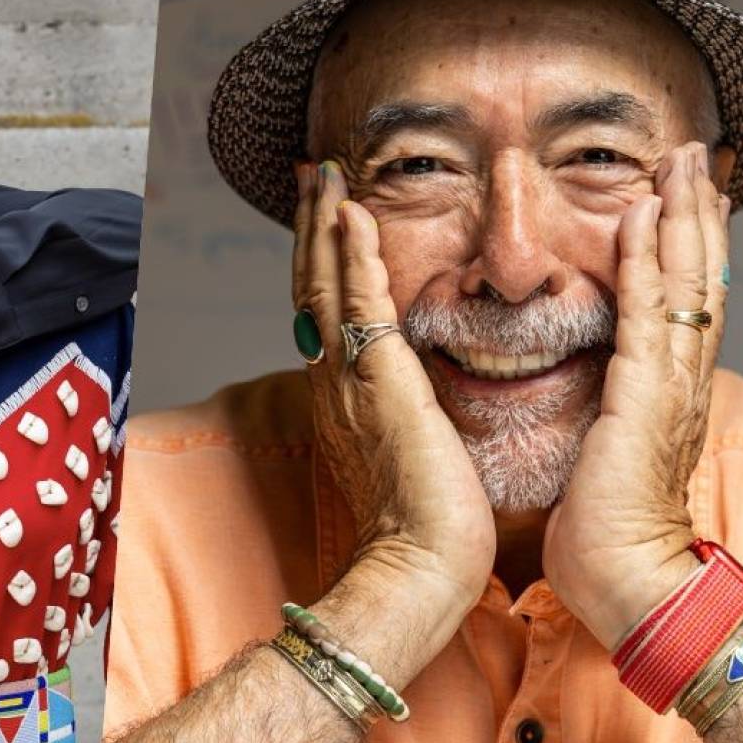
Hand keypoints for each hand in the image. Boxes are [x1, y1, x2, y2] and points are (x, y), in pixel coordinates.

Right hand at [297, 160, 496, 623]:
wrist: (420, 568)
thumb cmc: (431, 530)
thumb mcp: (417, 457)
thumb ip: (412, 417)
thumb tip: (425, 400)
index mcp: (345, 399)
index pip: (327, 311)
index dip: (325, 259)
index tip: (329, 215)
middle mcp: (334, 382)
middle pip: (312, 286)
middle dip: (313, 226)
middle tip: (314, 173)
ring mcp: (349, 381)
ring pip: (325, 283)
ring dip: (325, 223)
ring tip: (325, 174)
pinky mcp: (378, 381)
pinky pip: (359, 303)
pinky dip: (353, 254)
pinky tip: (352, 214)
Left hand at [544, 142, 732, 649]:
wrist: (626, 583)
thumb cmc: (604, 531)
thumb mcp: (604, 451)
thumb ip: (604, 410)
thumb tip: (589, 388)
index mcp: (669, 392)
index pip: (687, 301)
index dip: (689, 245)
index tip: (683, 194)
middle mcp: (680, 380)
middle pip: (702, 277)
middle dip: (697, 211)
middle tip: (694, 153)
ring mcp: (668, 387)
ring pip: (687, 282)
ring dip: (682, 215)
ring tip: (681, 161)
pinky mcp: (644, 399)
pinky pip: (649, 316)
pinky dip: (648, 262)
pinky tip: (641, 218)